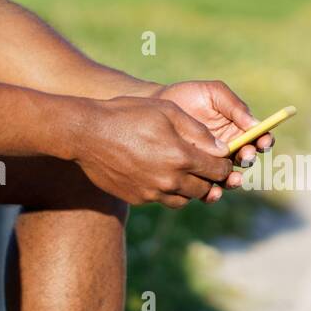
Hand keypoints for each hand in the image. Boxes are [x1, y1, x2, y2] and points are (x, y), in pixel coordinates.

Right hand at [71, 96, 234, 208]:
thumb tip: (221, 148)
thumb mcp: (167, 111)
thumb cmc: (127, 114)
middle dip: (208, 178)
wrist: (86, 133)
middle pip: (203, 189)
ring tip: (181, 172)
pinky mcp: (137, 198)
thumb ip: (198, 131)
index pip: (217, 170)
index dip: (224, 165)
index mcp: (181, 157)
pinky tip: (156, 173)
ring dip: (188, 188)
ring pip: (183, 199)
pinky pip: (160, 199)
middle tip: (204, 167)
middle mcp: (170, 180)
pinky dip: (164, 190)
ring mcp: (151, 192)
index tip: (222, 160)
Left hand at [154, 80, 271, 202]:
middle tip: (244, 156)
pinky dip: (213, 193)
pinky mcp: (197, 173)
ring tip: (232, 178)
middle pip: (247, 158)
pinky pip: (209, 187)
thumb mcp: (214, 93)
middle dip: (248, 158)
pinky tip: (212, 192)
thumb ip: (234, 106)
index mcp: (239, 128)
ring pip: (230, 177)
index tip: (263, 141)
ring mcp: (214, 162)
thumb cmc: (188, 95)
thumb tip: (255, 124)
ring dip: (234, 180)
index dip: (264, 140)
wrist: (158, 106)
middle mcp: (230, 147)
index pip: (258, 137)